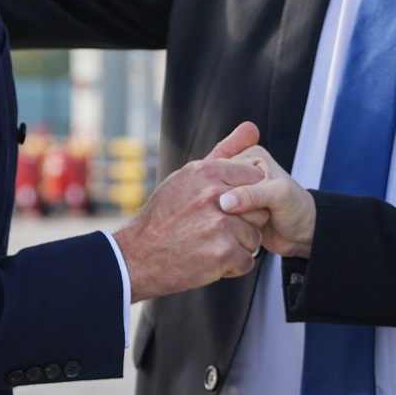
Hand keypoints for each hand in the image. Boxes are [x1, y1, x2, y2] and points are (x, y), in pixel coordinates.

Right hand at [112, 122, 268, 301]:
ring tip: (208, 245)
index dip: (246, 199)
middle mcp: (215, 194)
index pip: (255, 181)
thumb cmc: (163, 216)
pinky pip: (247, 261)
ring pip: (254, 238)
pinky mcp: (223, 253)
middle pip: (258, 210)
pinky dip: (231, 267)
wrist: (137, 257)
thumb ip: (224, 152)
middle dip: (243, 224)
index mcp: (208, 172)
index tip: (229, 208)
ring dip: (237, 247)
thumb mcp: (187, 176)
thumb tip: (252, 128)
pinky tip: (208, 260)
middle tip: (213, 230)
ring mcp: (220, 224)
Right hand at [211, 141, 315, 259]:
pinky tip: (244, 231)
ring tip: (257, 221)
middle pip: (218, 190)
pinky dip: (232, 229)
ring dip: (234, 220)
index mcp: (250, 156)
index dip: (232, 189)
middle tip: (260, 211)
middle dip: (236, 207)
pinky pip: (222, 221)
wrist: (302, 233)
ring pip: (219, 207)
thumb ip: (252, 195)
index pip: (225, 169)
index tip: (250, 201)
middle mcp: (239, 172)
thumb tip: (225, 202)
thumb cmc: (297, 208)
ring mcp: (234, 193)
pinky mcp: (232, 212)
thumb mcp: (279, 195)